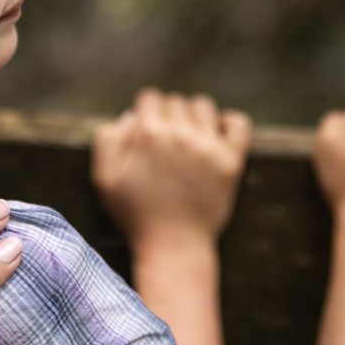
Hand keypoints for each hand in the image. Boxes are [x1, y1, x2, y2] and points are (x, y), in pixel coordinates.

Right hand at [92, 87, 252, 255]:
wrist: (174, 246)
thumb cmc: (136, 214)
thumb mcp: (105, 179)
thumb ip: (108, 140)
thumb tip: (130, 116)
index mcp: (150, 135)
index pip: (150, 98)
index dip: (145, 113)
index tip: (146, 133)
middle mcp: (181, 135)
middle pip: (175, 102)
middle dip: (167, 117)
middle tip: (164, 145)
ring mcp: (209, 147)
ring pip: (203, 106)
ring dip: (194, 117)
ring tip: (187, 140)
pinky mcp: (232, 161)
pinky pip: (239, 123)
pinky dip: (229, 123)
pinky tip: (217, 136)